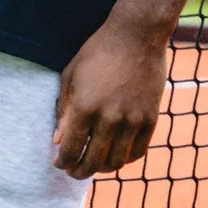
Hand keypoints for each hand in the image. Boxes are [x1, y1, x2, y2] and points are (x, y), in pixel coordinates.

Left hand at [52, 14, 170, 178]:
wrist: (137, 35)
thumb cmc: (98, 52)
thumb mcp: (71, 76)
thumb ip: (63, 111)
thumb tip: (57, 141)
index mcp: (85, 107)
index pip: (70, 150)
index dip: (62, 162)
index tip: (59, 163)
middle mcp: (109, 118)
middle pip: (92, 162)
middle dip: (79, 172)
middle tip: (74, 171)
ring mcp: (133, 120)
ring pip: (116, 161)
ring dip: (102, 168)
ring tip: (94, 164)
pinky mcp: (150, 118)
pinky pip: (138, 151)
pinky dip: (125, 159)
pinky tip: (116, 155)